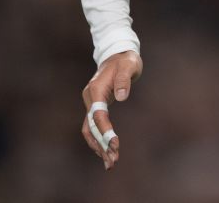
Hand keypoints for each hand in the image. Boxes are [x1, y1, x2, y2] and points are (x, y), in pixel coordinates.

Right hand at [80, 50, 142, 169]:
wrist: (118, 54)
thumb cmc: (125, 60)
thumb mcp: (128, 65)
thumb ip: (124, 79)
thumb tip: (122, 97)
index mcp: (96, 89)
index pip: (98, 115)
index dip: (105, 132)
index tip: (115, 146)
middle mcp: (90, 98)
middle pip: (91, 127)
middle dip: (102, 146)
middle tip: (113, 162)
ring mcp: (91, 103)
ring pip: (90, 130)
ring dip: (99, 147)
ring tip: (110, 164)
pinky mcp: (95, 107)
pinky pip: (93, 127)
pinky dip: (98, 141)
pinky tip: (106, 152)